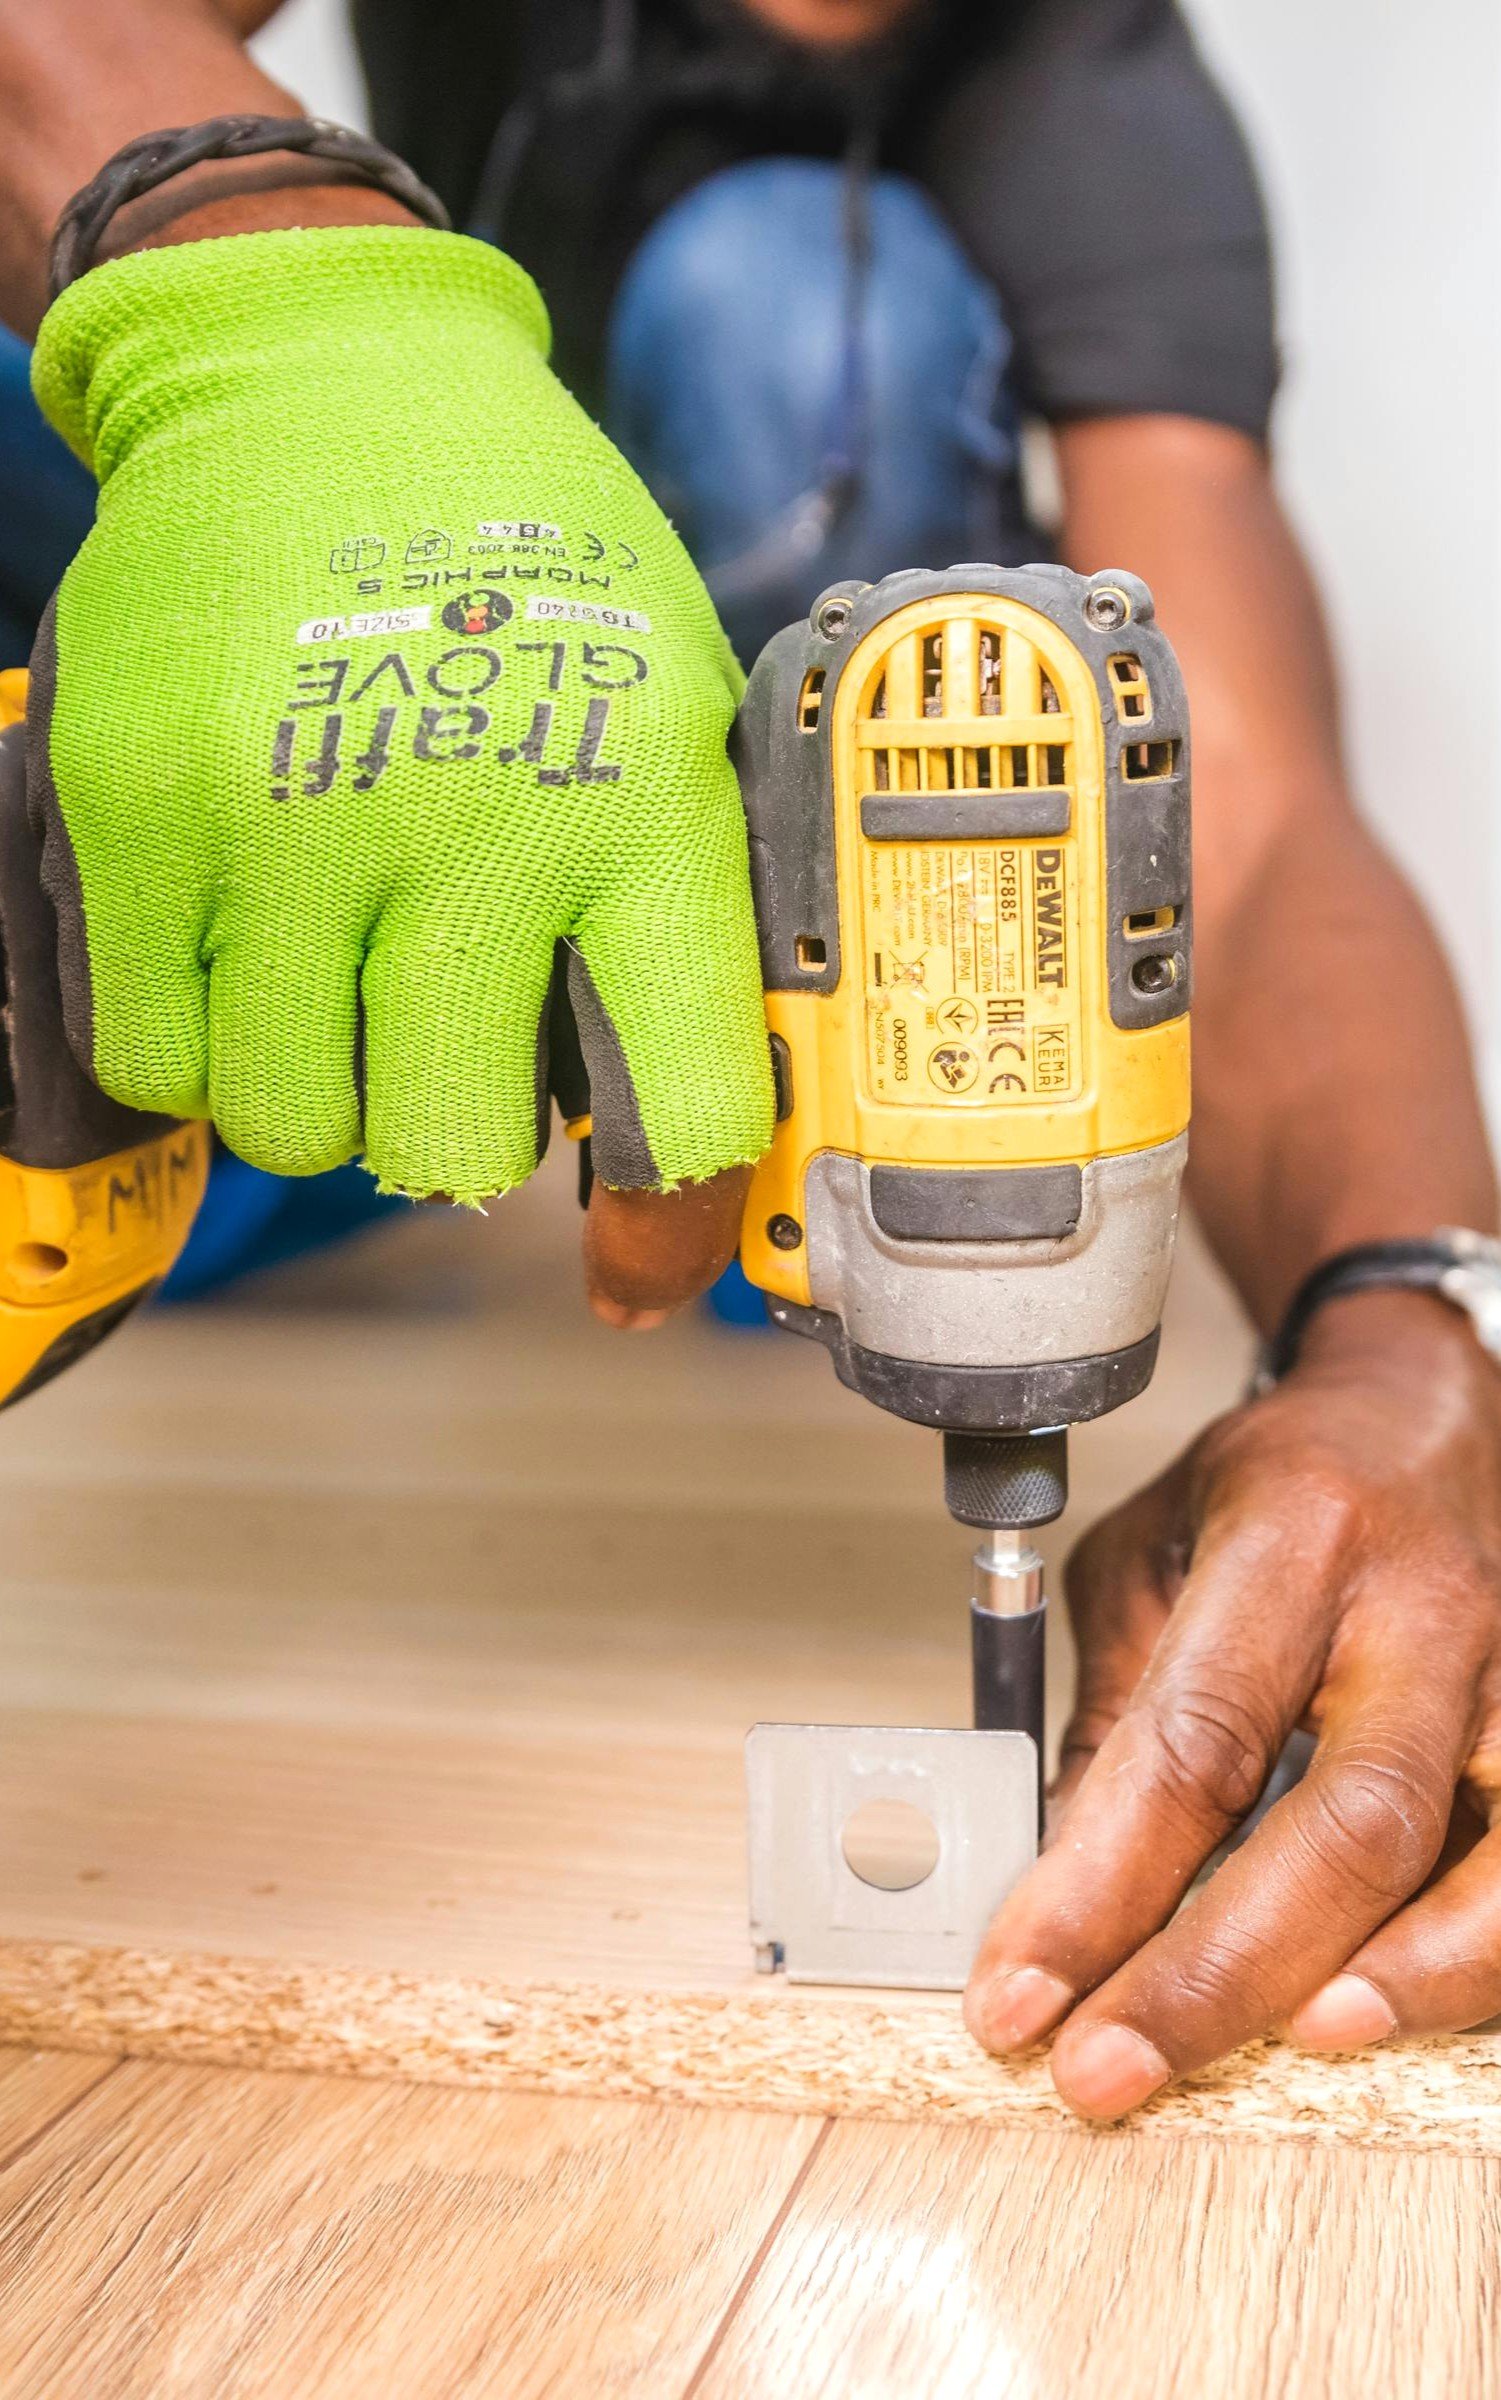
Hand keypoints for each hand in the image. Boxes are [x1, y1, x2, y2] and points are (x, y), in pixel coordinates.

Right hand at [27, 225, 771, 1309]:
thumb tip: (683, 1143)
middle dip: (451, 1134)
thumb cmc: (525, 562)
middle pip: (451, 1154)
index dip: (670, 1217)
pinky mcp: (137, 812)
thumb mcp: (670, 707)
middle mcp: (469, 824)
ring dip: (320, 1090)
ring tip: (335, 978)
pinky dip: (198, 1043)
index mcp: (640, 805)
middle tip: (443, 1048)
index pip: (680, 1102)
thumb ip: (678, 915)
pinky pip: (156, 1058)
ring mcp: (286, 821)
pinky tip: (242, 950)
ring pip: (293, 1127)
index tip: (640, 1258)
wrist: (321, 375)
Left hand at [964, 1290, 1500, 2116]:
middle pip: (1348, 1818)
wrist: (1428, 1412)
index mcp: (1293, 1538)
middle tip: (1107, 2067)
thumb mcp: (1153, 1554)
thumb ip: (1114, 1714)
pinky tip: (1386, 2004)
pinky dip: (1473, 1958)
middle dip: (1220, 1970)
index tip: (1015, 1990)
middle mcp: (1424, 1605)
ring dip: (1394, 1980)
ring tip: (1290, 2047)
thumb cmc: (1281, 1488)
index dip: (1098, 1883)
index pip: (1191, 1737)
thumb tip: (1057, 1890)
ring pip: (1489, 1857)